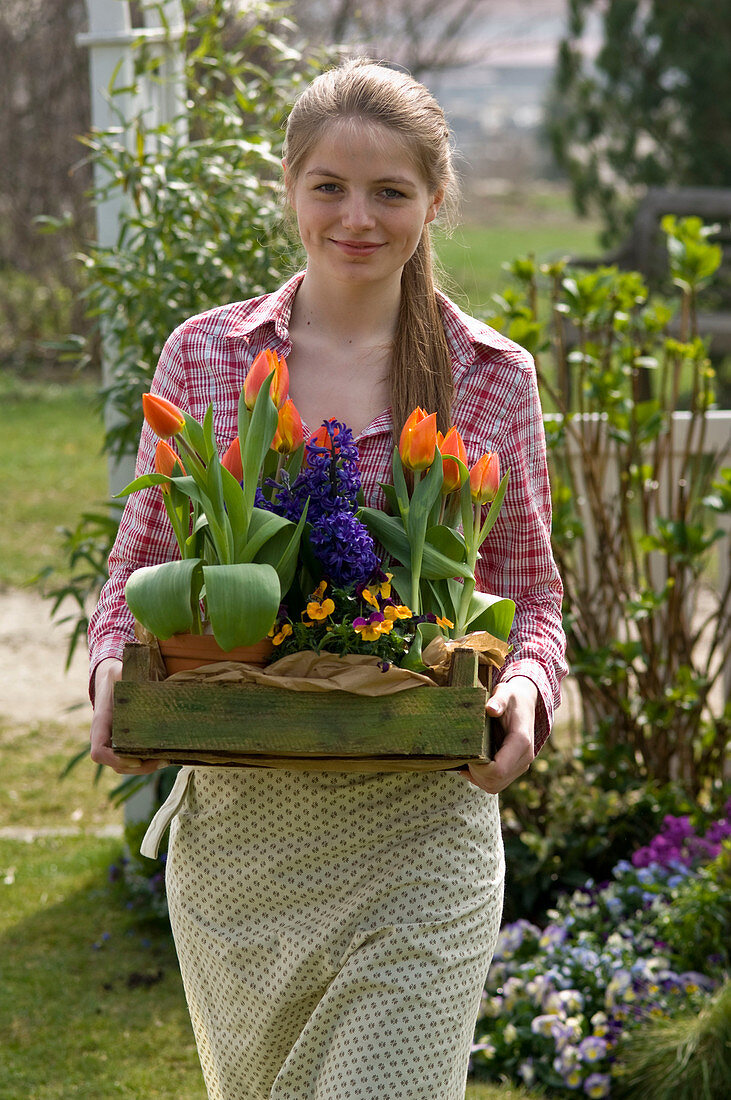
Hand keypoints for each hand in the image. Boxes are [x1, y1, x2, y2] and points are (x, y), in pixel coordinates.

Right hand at [90, 657, 164, 774]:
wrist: (111, 680)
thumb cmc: (115, 676)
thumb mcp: (118, 671)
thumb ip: (124, 672)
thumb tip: (136, 673)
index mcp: (101, 724)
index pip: (98, 752)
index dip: (114, 760)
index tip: (135, 759)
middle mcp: (104, 737)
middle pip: (116, 764)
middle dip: (139, 768)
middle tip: (162, 761)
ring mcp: (113, 742)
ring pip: (126, 765)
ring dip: (145, 767)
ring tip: (167, 759)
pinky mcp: (124, 742)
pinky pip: (132, 758)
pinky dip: (147, 761)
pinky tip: (165, 755)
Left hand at [461, 675, 536, 792]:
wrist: (525, 702)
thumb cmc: (511, 697)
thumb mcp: (504, 693)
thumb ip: (498, 700)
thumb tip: (490, 709)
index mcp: (521, 741)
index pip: (498, 769)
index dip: (479, 768)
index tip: (469, 754)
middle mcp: (525, 757)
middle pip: (496, 781)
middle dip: (476, 774)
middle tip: (465, 757)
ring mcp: (522, 764)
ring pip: (496, 786)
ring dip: (477, 779)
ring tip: (467, 761)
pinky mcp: (516, 767)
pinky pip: (497, 783)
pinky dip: (482, 779)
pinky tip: (473, 765)